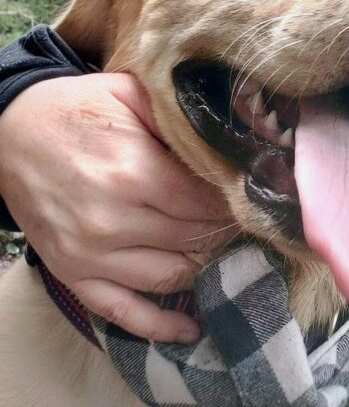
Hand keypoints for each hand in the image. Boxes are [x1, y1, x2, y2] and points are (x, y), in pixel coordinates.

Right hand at [0, 71, 234, 342]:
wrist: (11, 133)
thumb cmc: (76, 108)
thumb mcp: (129, 92)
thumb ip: (176, 115)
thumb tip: (227, 132)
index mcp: (132, 170)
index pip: (204, 202)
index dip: (235, 200)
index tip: (255, 195)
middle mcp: (112, 220)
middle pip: (192, 237)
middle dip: (225, 229)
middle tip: (249, 221)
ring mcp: (90, 254)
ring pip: (170, 275)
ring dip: (203, 266)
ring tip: (226, 250)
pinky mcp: (73, 275)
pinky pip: (124, 312)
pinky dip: (160, 324)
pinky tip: (191, 325)